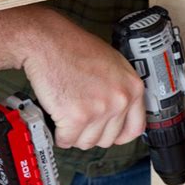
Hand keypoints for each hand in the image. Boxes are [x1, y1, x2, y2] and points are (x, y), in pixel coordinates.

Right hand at [20, 8, 144, 149]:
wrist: (48, 42)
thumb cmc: (74, 48)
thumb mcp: (112, 64)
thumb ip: (120, 89)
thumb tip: (118, 112)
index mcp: (132, 87)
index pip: (135, 127)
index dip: (119, 135)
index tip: (110, 135)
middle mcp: (120, 100)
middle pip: (108, 138)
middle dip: (91, 133)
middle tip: (80, 121)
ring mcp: (99, 110)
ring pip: (87, 142)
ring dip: (74, 135)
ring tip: (67, 118)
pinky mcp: (76, 117)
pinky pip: (67, 140)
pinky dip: (59, 135)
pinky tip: (57, 121)